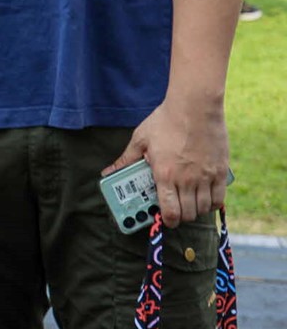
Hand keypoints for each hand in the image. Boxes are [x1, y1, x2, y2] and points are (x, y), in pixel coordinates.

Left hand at [105, 97, 228, 226]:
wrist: (194, 107)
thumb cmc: (165, 121)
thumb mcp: (140, 139)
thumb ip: (126, 160)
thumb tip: (108, 172)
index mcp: (164, 174)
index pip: (170, 212)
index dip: (168, 221)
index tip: (165, 219)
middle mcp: (186, 180)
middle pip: (188, 214)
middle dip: (180, 217)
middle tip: (175, 209)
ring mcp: (205, 177)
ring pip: (203, 209)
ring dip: (195, 210)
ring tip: (188, 203)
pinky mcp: (220, 172)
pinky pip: (219, 199)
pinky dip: (212, 204)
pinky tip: (205, 198)